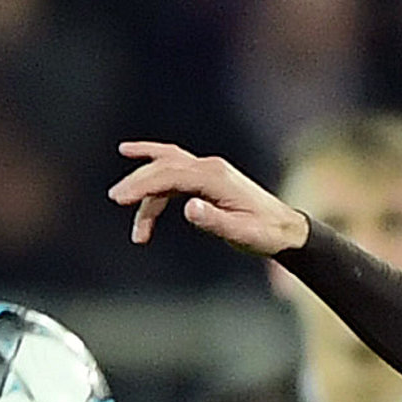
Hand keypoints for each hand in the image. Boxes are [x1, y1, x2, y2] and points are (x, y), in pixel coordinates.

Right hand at [109, 141, 309, 255]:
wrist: (285, 230)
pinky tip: (134, 171)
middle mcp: (210, 168)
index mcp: (216, 177)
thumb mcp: (242, 234)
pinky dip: (154, 180)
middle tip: (115, 199)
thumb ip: (215, 222)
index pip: (170, 175)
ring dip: (147, 195)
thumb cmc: (265, 234)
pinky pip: (173, 174)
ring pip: (166, 172)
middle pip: (164, 166)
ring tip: (138, 233)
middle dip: (137, 182)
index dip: (143, 185)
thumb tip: (189, 208)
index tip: (120, 198)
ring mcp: (208, 171)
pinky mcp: (206, 179)